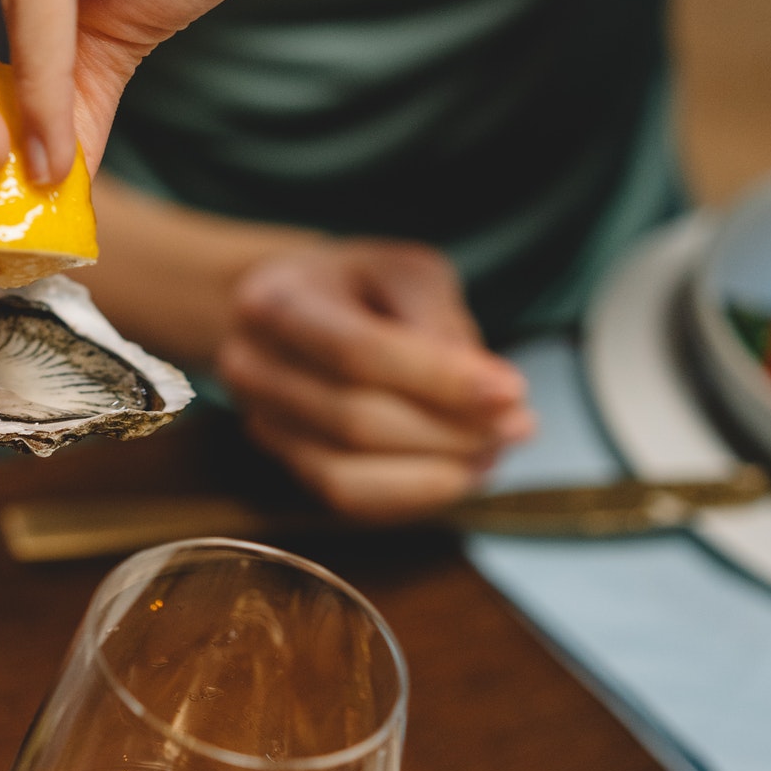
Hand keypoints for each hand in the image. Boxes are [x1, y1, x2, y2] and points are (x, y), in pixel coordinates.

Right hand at [212, 241, 535, 520]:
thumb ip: (441, 324)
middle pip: (355, 420)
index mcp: (278, 300)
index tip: (511, 392)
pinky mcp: (282, 459)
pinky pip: (346, 499)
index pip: (359, 352)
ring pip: (348, 471)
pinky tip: (457, 473)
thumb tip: (490, 395)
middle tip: (518, 425)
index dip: (439, 379)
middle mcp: (252, 364)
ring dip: (435, 471)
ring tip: (494, 451)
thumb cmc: (356, 286)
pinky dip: (411, 495)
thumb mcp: (404, 272)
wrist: (290, 306)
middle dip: (449, 431)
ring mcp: (260, 419)